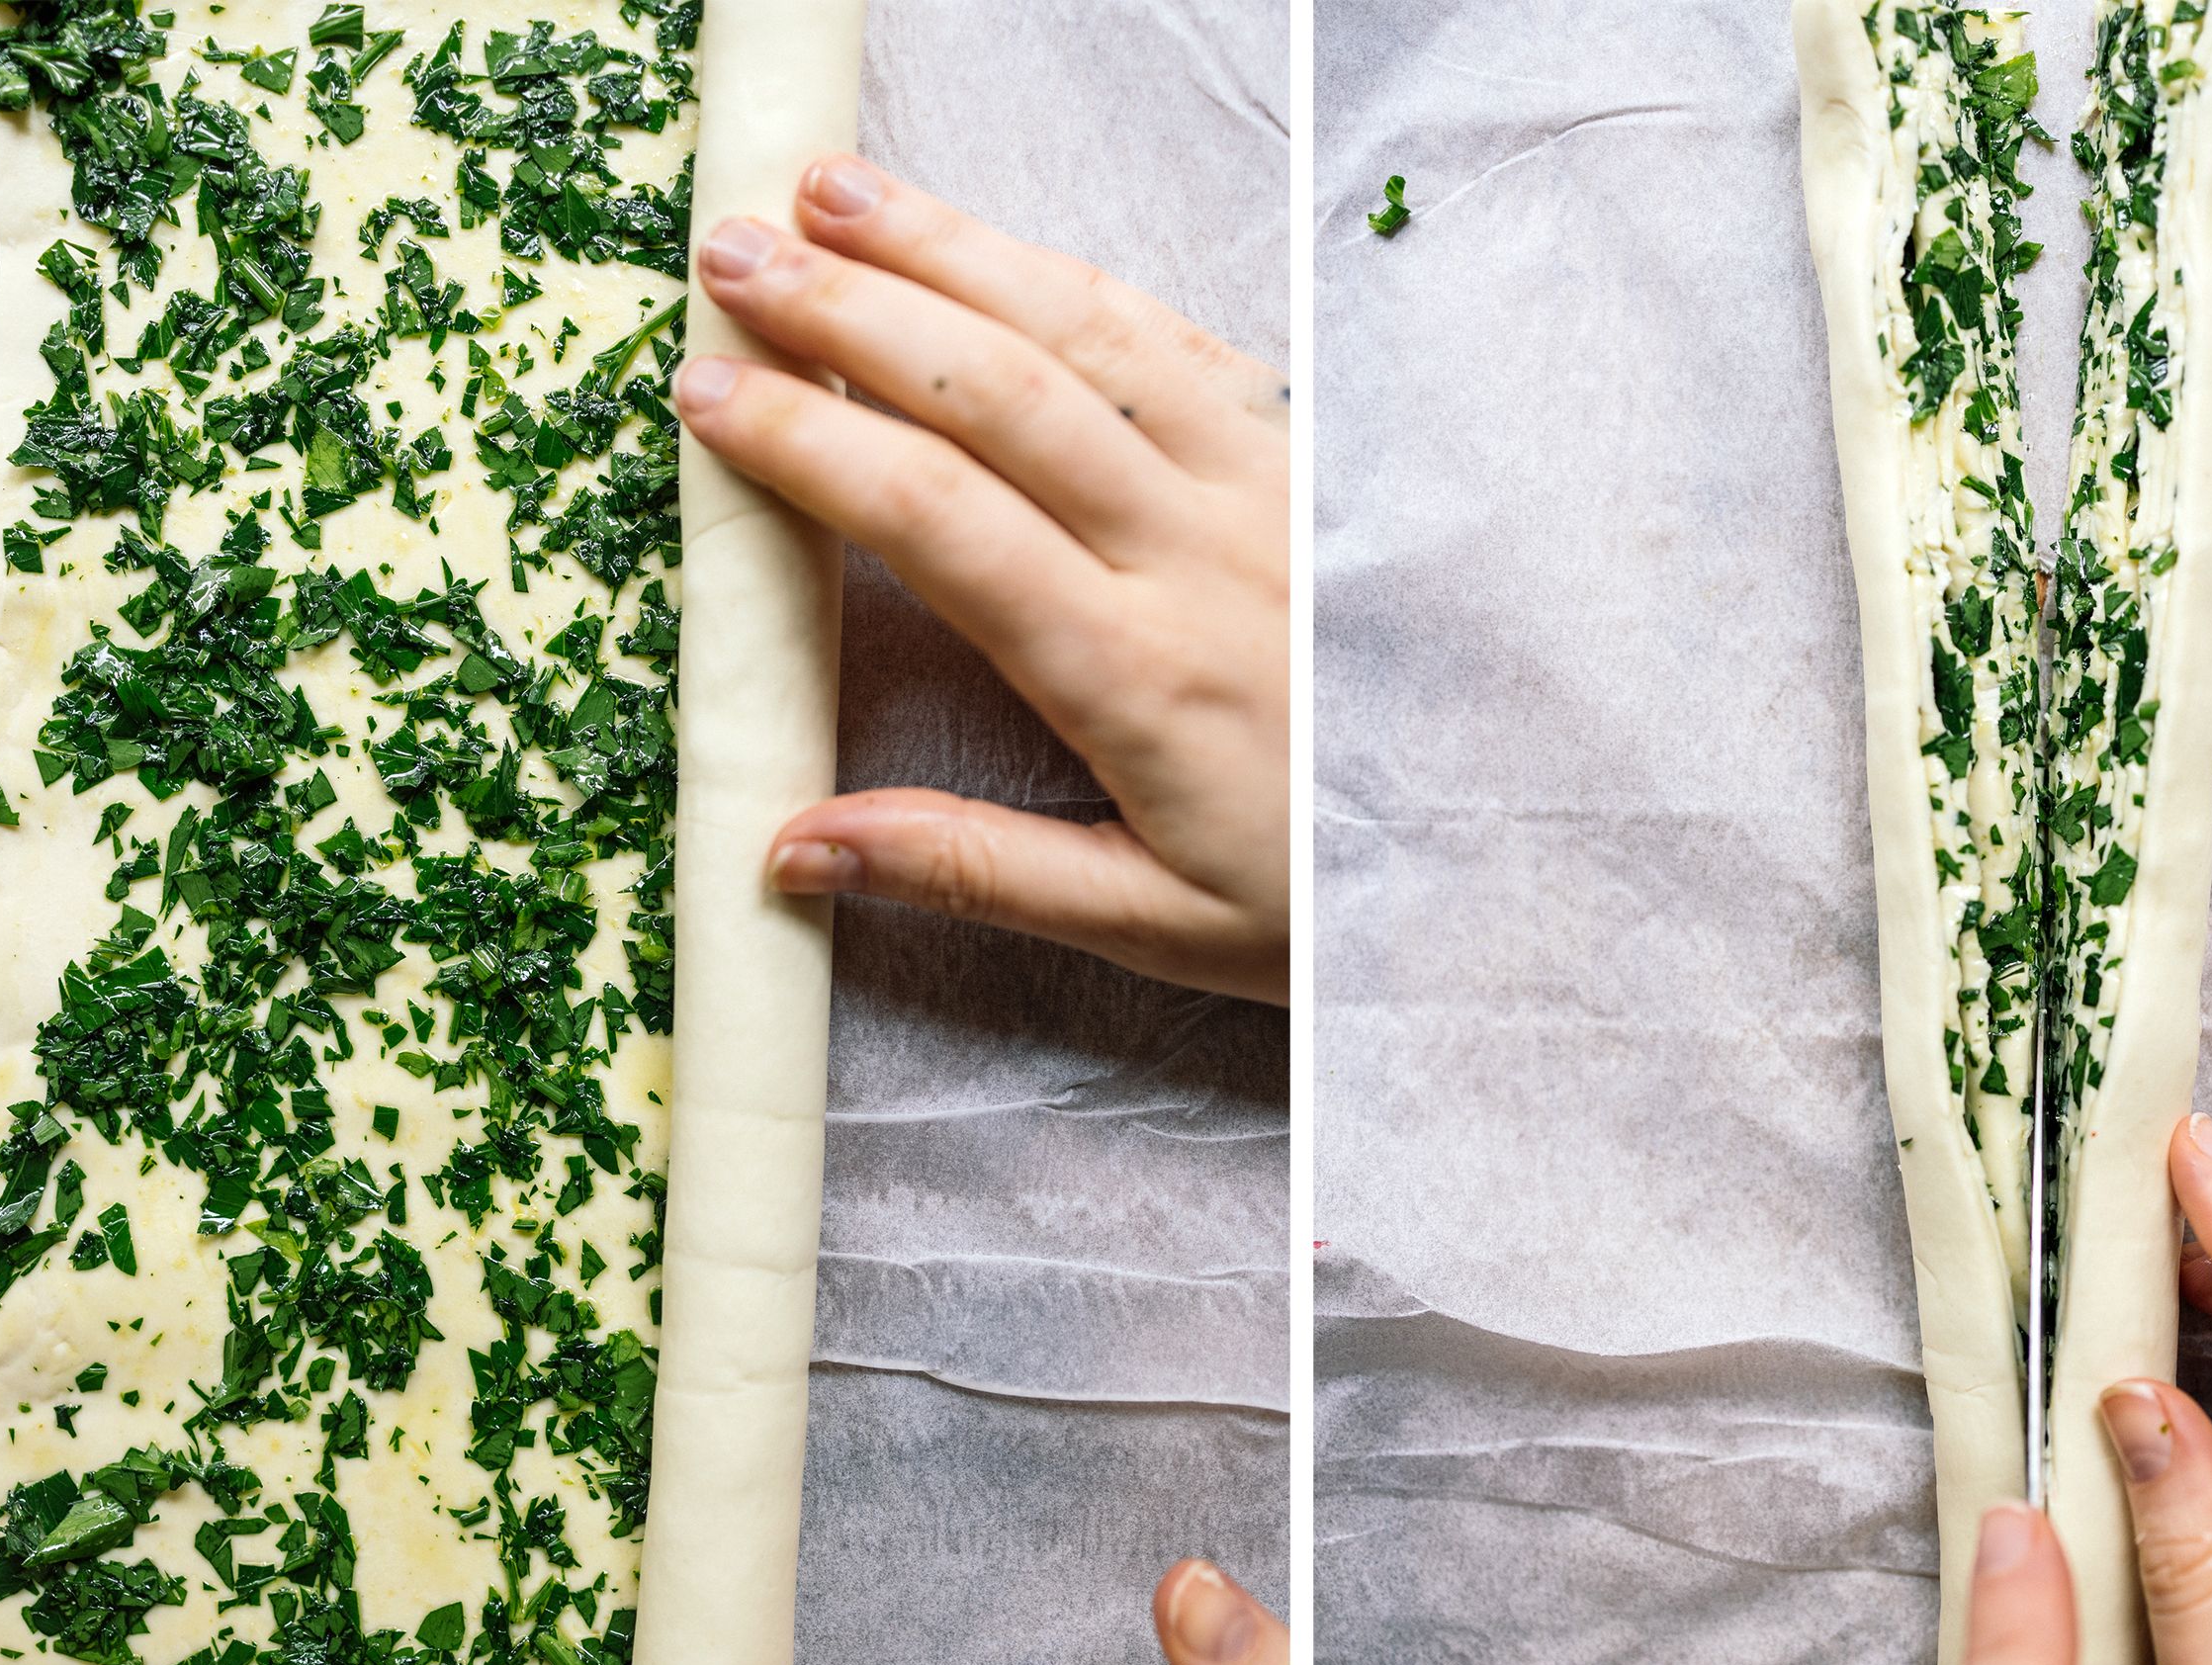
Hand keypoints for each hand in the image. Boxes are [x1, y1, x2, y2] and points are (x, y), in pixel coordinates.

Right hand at [677, 155, 1290, 1000]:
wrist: (1503, 859)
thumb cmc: (1327, 894)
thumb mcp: (1154, 922)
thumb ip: (971, 866)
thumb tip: (793, 845)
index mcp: (1138, 671)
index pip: (938, 520)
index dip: (812, 442)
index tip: (708, 390)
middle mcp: (1202, 554)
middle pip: (1000, 392)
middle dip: (854, 309)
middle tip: (733, 253)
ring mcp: (1268, 490)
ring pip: (1094, 334)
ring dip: (957, 253)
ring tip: (836, 195)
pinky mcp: (1315, 461)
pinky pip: (1187, 342)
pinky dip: (1076, 280)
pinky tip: (995, 246)